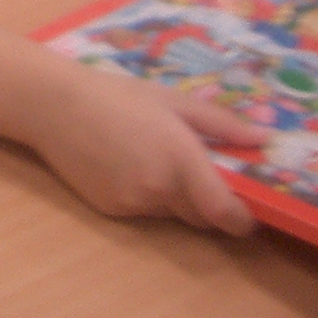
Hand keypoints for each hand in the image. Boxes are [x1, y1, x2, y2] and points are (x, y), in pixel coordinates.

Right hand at [30, 66, 262, 234]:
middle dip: (208, 205)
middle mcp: (160, 189)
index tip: (247, 214)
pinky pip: (141, 211)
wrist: (54, 105)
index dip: (242, 221)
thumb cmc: (117, 95)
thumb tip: (263, 139)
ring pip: (170, 214)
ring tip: (151, 160)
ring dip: (174, 198)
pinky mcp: (111, 209)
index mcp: (181, 160)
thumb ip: (221, 123)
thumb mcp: (172, 100)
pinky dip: (144, 197)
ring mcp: (133, 202)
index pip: (224, 212)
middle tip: (197, 175)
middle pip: (201, 217)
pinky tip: (124, 166)